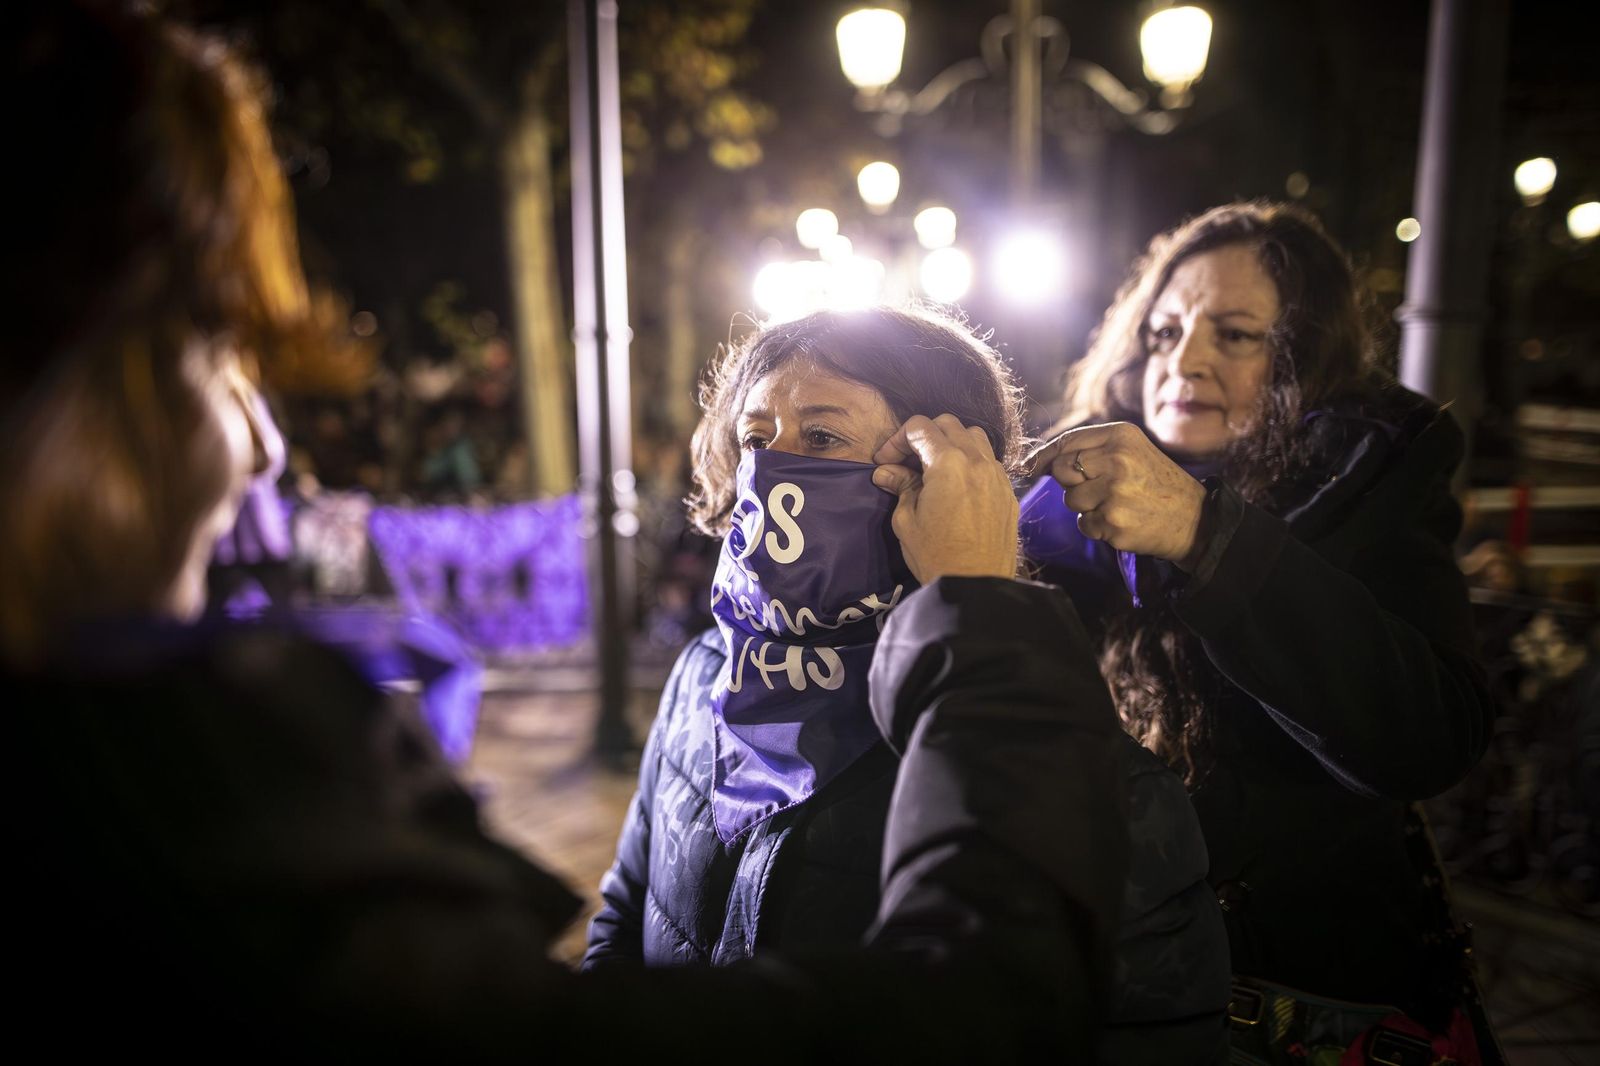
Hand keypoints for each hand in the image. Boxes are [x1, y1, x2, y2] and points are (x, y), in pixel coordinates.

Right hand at [871, 414, 1018, 582]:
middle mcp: (976, 460)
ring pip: (974, 436)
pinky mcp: (1008, 492)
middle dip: (923, 436)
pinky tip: (958, 484)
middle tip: (906, 462)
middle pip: (948, 424)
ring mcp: (996, 475)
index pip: (920, 427)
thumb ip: (900, 488)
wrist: (976, 587)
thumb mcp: (906, 520)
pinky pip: (989, 461)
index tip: (886, 461)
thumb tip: (886, 472)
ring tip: (935, 468)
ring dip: (951, 442)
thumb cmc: (936, 556)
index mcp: (948, 463)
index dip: (897, 439)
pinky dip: (971, 461)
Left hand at [1023, 422, 1206, 568]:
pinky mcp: (1113, 523)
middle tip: (1098, 488)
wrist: (1194, 518)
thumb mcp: (1133, 451)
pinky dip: (1097, 526)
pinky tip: (1121, 521)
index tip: (1030, 467)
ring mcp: (1114, 493)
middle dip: (1071, 483)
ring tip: (1117, 504)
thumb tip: (1040, 461)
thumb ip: (1093, 450)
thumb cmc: (1157, 483)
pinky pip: (1084, 524)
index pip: (1067, 442)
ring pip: (1071, 500)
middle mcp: (1117, 460)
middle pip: (1062, 471)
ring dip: (1086, 506)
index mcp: (1121, 436)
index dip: (1044, 456)